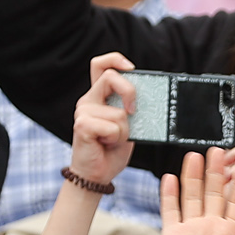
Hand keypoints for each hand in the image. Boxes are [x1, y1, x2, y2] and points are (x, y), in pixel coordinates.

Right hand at [69, 53, 138, 188]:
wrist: (97, 175)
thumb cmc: (112, 151)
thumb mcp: (128, 124)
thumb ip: (131, 108)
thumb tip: (152, 97)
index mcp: (99, 96)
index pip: (100, 65)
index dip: (115, 59)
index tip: (131, 68)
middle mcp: (88, 100)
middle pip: (110, 76)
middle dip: (129, 91)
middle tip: (134, 111)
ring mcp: (83, 112)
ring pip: (119, 112)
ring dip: (125, 131)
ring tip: (112, 140)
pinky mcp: (82, 125)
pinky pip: (113, 127)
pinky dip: (117, 139)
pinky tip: (105, 145)